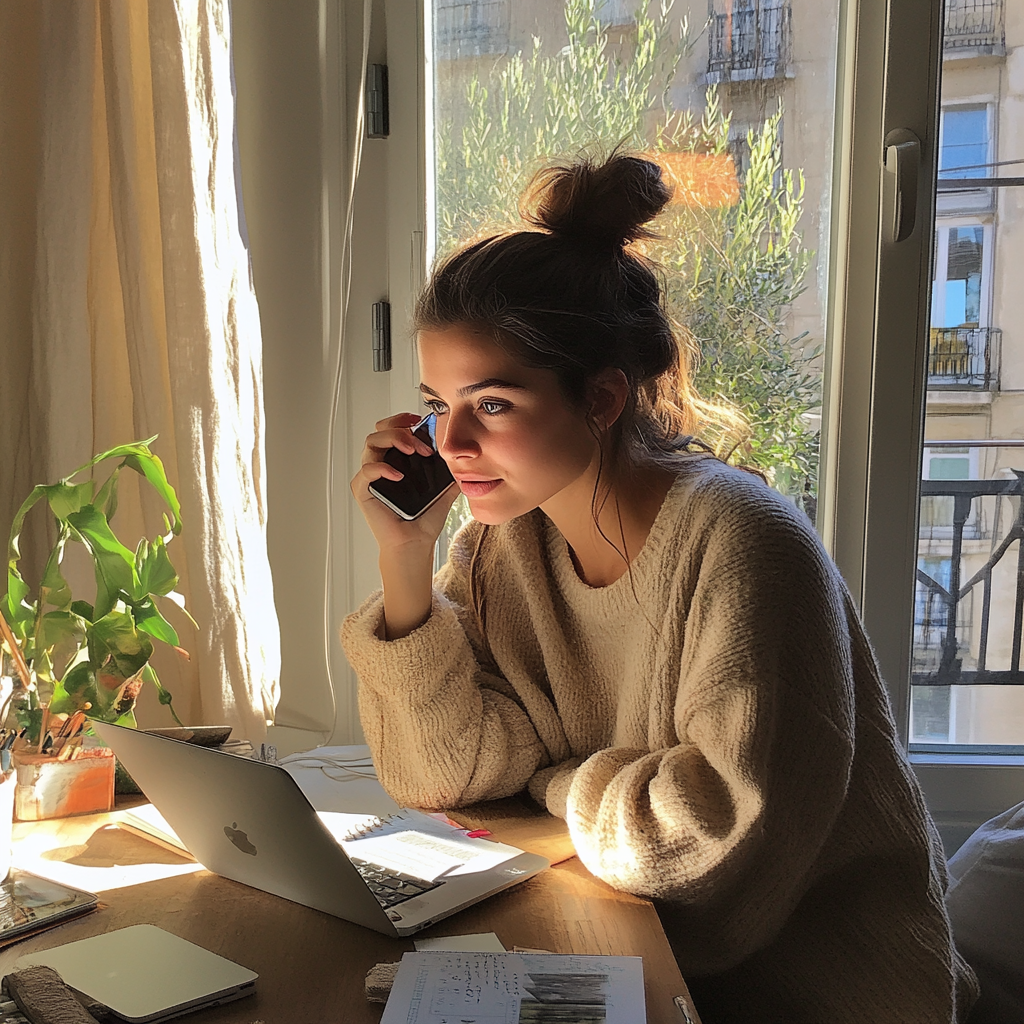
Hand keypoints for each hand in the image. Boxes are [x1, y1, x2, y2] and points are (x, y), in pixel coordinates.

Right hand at [351, 413, 458, 638]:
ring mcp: (370, 477)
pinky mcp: (363, 491)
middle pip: (379, 430)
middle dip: (399, 427)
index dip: (402, 419)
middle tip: (418, 440)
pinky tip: (398, 475)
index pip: (391, 428)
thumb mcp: (445, 487)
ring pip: (370, 443)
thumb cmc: (425, 518)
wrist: (416, 543)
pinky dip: (381, 468)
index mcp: (396, 459)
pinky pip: (365, 471)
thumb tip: (468, 454)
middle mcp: (381, 464)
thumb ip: (452, 469)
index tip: (419, 419)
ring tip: (412, 451)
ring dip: (392, 440)